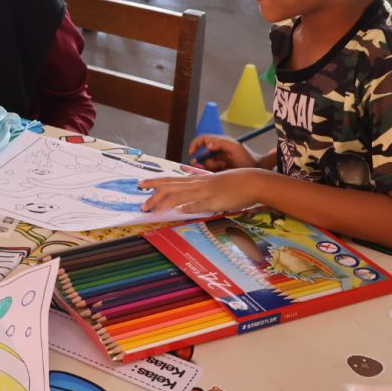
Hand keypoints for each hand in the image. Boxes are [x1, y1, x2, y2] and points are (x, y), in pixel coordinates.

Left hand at [140, 170, 264, 215]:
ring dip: (164, 202)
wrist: (251, 181)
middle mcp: (197, 184)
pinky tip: (178, 210)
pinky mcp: (215, 201)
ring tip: (152, 209)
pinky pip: (199, 204)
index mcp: (196, 180)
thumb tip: (186, 198)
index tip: (140, 183)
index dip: (154, 181)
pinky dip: (188, 207)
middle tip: (141, 204)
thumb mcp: (212, 184)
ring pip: (180, 195)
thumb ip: (199, 189)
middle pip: (170, 187)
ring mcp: (205, 192)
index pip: (170, 179)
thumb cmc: (232, 183)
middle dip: (153, 195)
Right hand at [188, 134, 257, 170]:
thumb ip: (221, 144)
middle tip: (217, 165)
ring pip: (206, 163)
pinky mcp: (220, 168)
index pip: (202, 139)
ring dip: (212, 166)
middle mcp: (218, 149)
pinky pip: (211, 169)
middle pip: (203, 154)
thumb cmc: (248, 158)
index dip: (195, 144)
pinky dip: (215, 171)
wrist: (257, 170)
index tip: (191, 153)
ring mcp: (219, 159)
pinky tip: (224, 170)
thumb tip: (208, 145)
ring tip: (224, 167)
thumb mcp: (235, 148)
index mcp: (220, 142)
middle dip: (207, 160)